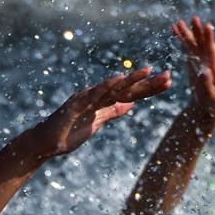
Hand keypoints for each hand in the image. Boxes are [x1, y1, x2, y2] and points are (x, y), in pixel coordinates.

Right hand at [22, 68, 171, 160]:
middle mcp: (97, 95)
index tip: (168, 83)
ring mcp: (86, 99)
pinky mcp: (76, 105)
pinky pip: (93, 94)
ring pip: (113, 87)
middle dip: (147, 82)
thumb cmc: (69, 133)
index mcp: (104, 101)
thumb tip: (130, 104)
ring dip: (130, 79)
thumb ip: (112, 112)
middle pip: (127, 88)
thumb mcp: (97, 123)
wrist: (46, 143)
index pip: (131, 94)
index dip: (150, 89)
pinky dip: (106, 86)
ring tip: (148, 71)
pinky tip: (119, 79)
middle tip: (168, 76)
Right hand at [172, 17, 214, 126]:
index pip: (212, 51)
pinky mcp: (194, 62)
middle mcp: (210, 61)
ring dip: (187, 33)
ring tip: (178, 22)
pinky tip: (175, 31)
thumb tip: (205, 71)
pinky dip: (182, 40)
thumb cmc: (210, 105)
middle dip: (198, 32)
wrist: (207, 108)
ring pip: (194, 44)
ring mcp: (202, 60)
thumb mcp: (209, 97)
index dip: (209, 39)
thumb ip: (207, 84)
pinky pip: (188, 48)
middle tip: (193, 18)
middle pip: (203, 44)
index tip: (207, 26)